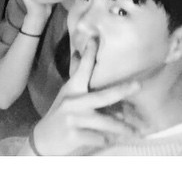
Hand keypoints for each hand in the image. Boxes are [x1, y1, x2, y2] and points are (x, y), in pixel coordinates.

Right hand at [27, 38, 140, 154]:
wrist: (43, 140)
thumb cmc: (59, 115)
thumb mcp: (66, 96)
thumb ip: (77, 81)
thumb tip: (79, 55)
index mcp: (72, 89)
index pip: (82, 69)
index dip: (89, 54)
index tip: (95, 39)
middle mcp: (72, 102)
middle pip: (102, 95)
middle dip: (122, 90)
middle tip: (139, 84)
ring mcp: (73, 118)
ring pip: (105, 122)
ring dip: (123, 128)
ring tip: (136, 132)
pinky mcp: (74, 135)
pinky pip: (98, 138)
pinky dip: (106, 141)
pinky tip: (110, 142)